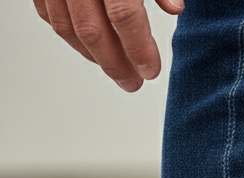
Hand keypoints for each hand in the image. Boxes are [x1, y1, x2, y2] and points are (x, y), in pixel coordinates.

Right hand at [33, 0, 183, 92]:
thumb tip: (175, 9)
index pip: (124, 16)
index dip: (139, 48)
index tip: (151, 70)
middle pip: (93, 31)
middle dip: (116, 64)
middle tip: (133, 82)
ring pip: (67, 27)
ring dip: (92, 56)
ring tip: (116, 70)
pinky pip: (48, 14)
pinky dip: (70, 36)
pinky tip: (89, 48)